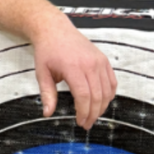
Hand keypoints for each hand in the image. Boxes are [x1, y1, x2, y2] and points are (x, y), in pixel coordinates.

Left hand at [31, 10, 116, 128]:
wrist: (55, 30)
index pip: (84, 96)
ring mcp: (99, 61)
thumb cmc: (47, 50)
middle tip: (86, 124)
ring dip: (102, 107)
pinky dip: (109, 94)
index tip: (80, 122)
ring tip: (93, 116)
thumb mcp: (42, 73)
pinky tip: (102, 102)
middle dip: (93, 114)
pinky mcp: (104, 60)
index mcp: (73, 67)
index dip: (84, 112)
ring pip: (107, 91)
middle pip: (97, 96)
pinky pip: (112, 81)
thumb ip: (47, 94)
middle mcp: (90, 64)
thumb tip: (47, 113)